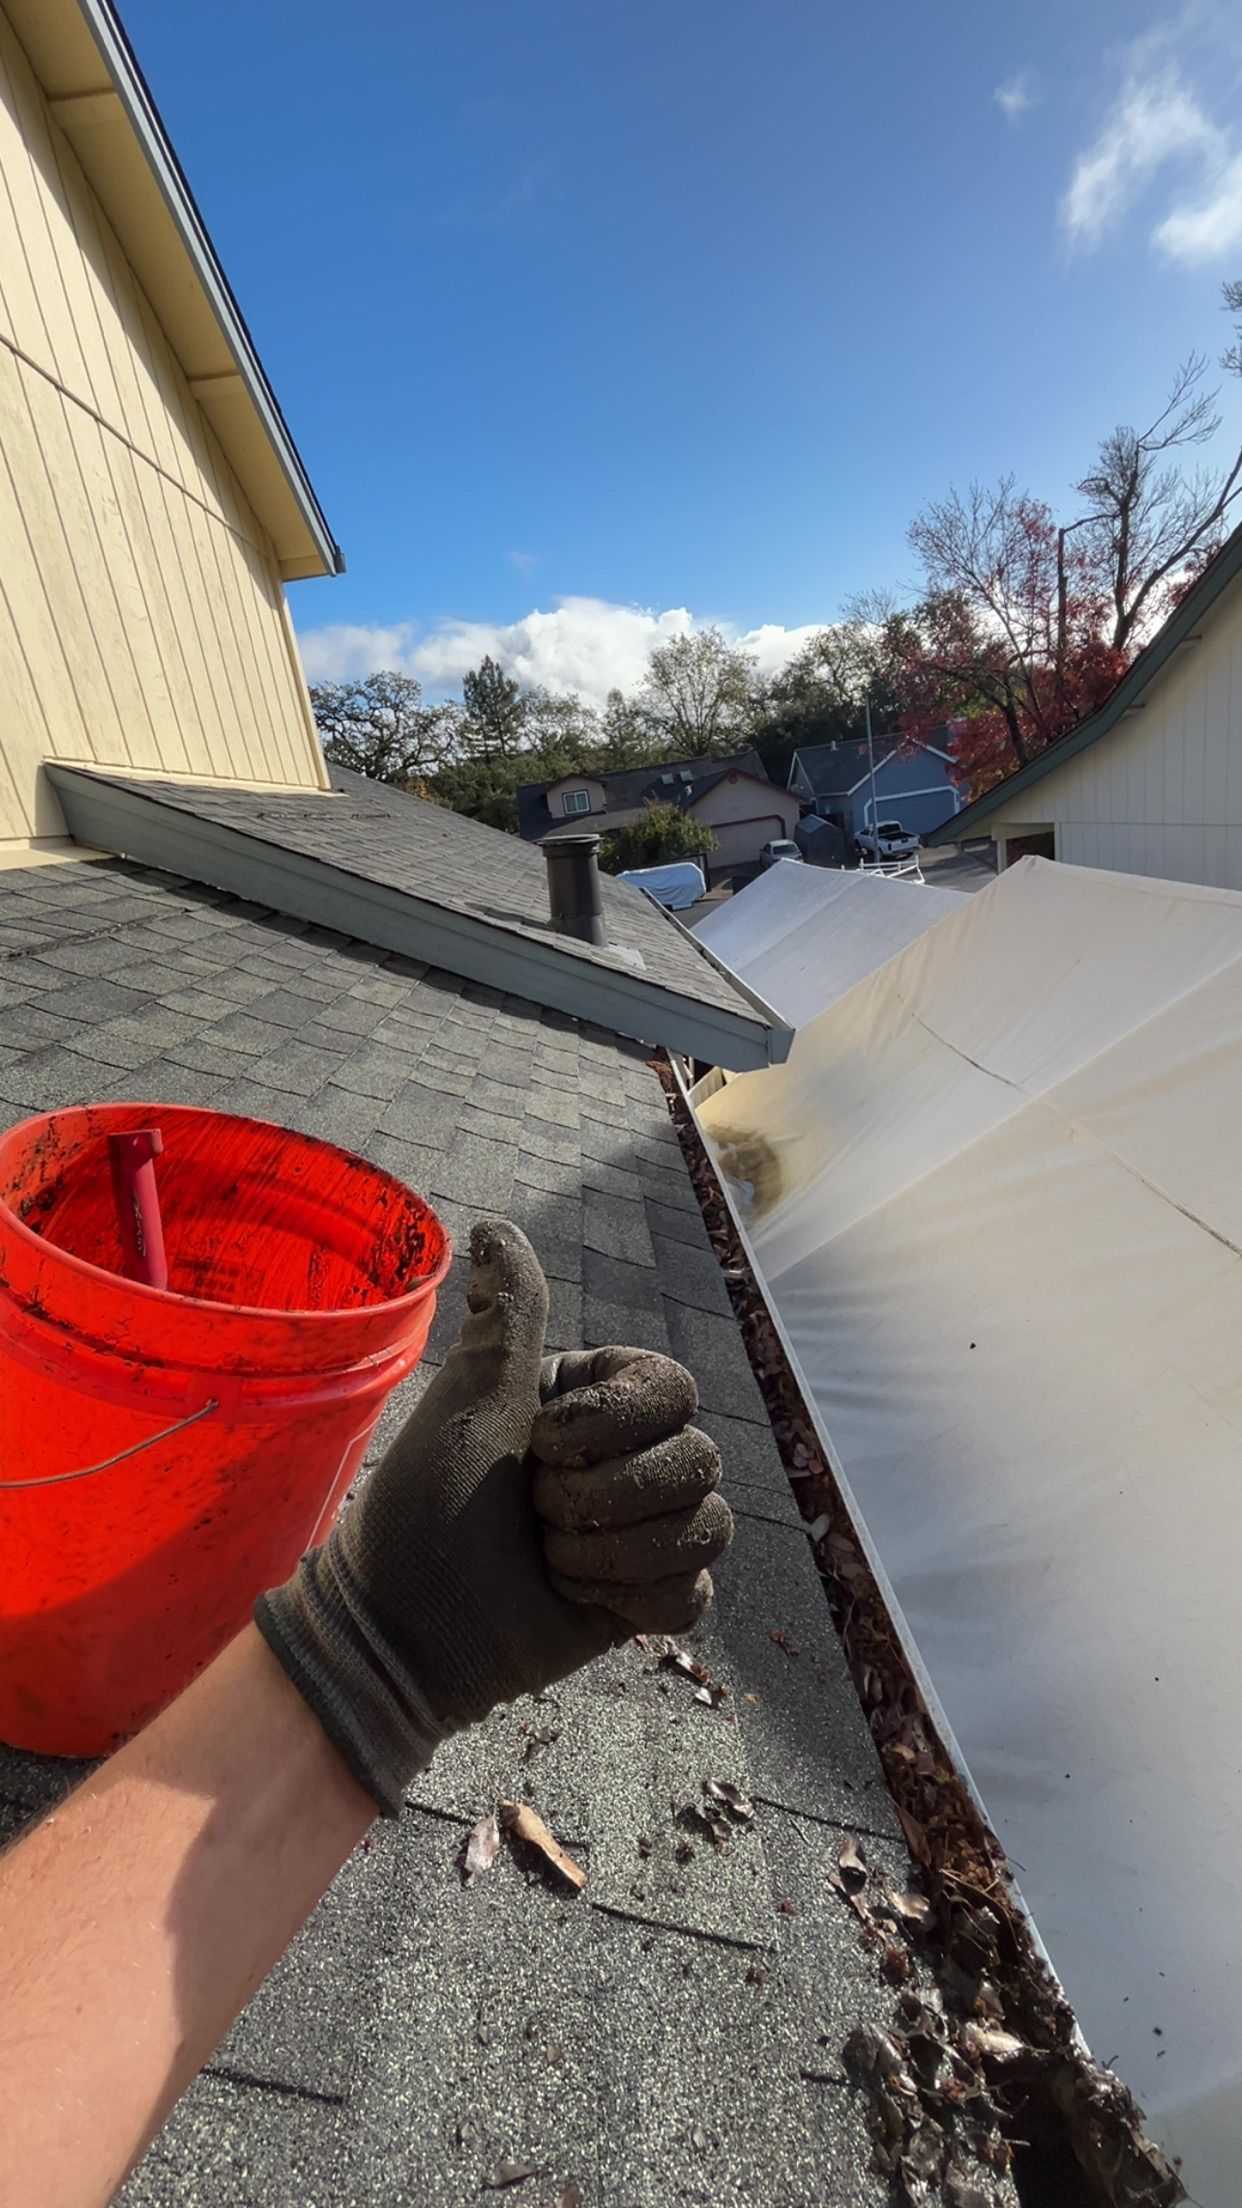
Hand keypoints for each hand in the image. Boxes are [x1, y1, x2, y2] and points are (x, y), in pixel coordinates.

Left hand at [256, 1220, 731, 1813]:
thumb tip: (494, 1224)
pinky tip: (580, 1601)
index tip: (541, 1442)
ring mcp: (644, 1530)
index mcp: (597, 1402)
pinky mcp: (648, 1599)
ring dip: (614, 1552)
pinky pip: (694, 1594)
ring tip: (549, 1560)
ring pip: (707, 1527)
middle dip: (605, 1496)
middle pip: (700, 1459)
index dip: (614, 1424)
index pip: (675, 1387)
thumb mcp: (474, 1395)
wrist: (408, 1623)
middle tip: (535, 1511)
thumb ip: (511, 1312)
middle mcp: (630, 1458)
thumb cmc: (427, 1501)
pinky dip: (634, 1599)